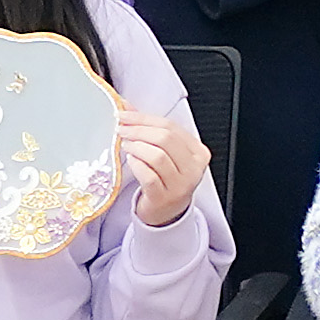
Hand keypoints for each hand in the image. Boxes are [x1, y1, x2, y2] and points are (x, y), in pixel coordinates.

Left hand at [112, 99, 208, 225]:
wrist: (166, 213)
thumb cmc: (166, 179)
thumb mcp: (165, 152)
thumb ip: (149, 128)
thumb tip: (126, 106)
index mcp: (198, 152)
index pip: (170, 126)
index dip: (144, 118)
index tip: (124, 114)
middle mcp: (193, 168)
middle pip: (165, 139)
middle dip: (138, 130)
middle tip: (121, 129)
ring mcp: (180, 185)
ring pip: (157, 156)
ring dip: (136, 146)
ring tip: (125, 145)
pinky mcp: (164, 198)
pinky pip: (149, 176)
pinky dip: (137, 165)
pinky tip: (130, 160)